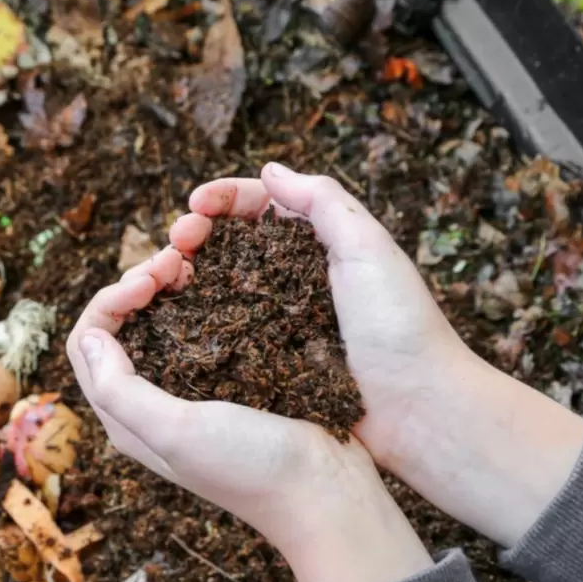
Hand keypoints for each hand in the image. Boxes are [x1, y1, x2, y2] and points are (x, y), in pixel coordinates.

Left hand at [66, 248, 433, 581]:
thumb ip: (121, 390)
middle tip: (174, 261)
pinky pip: (201, 325)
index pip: (88, 343)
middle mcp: (152, 402)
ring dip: (167, 285)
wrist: (326, 491)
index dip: (109, 301)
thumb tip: (90, 335)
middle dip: (137, 284)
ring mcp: (192, 388)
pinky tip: (221, 279)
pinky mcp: (230, 377)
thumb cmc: (251, 467)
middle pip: (120, 326)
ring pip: (159, 320)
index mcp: (127, 418)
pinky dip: (201, 296)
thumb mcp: (176, 432)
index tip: (148, 281)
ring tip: (192, 262)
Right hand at [171, 162, 582, 547]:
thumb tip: (270, 170)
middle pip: (231, 243)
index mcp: (321, 245)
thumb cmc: (400, 326)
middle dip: (196, 232)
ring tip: (165, 274)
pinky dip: (196, 319)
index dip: (224, 199)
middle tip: (175, 240)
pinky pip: (224, 334)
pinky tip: (175, 316)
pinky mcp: (268, 363)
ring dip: (188, 273)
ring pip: (220, 286)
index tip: (194, 204)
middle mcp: (294, 279)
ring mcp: (278, 322)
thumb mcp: (368, 248)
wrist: (417, 411)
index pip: (261, 206)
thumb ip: (323, 202)